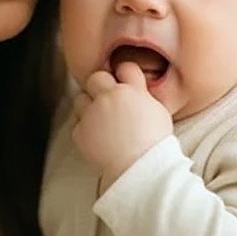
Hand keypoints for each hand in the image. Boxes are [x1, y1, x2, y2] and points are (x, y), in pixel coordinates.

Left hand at [71, 63, 172, 186]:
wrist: (140, 168)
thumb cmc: (154, 143)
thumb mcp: (158, 111)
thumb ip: (143, 94)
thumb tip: (135, 87)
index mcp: (131, 90)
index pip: (125, 67)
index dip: (124, 74)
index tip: (123, 81)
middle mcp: (109, 97)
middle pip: (96, 77)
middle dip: (100, 86)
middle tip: (107, 100)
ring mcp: (92, 114)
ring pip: (80, 99)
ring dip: (88, 106)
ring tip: (101, 121)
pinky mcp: (80, 132)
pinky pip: (77, 124)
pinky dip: (85, 129)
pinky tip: (98, 138)